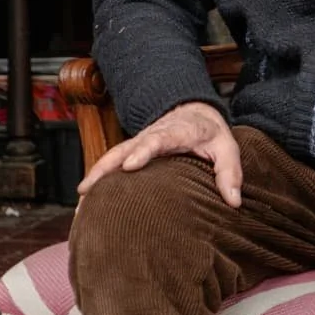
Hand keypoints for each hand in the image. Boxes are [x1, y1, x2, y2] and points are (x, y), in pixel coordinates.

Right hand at [76, 100, 242, 207]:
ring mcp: (138, 143)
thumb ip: (230, 172)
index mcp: (175, 132)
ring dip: (95, 175)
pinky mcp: (131, 151)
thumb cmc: (210, 133)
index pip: (156, 140)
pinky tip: (86, 198)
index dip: (142, 152)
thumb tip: (234, 202)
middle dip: (105, 167)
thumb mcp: (227, 147)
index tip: (130, 165)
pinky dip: (97, 177)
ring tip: (81, 197)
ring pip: (112, 156)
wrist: (193, 111)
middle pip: (124, 149)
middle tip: (89, 189)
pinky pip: (112, 163)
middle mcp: (151, 136)